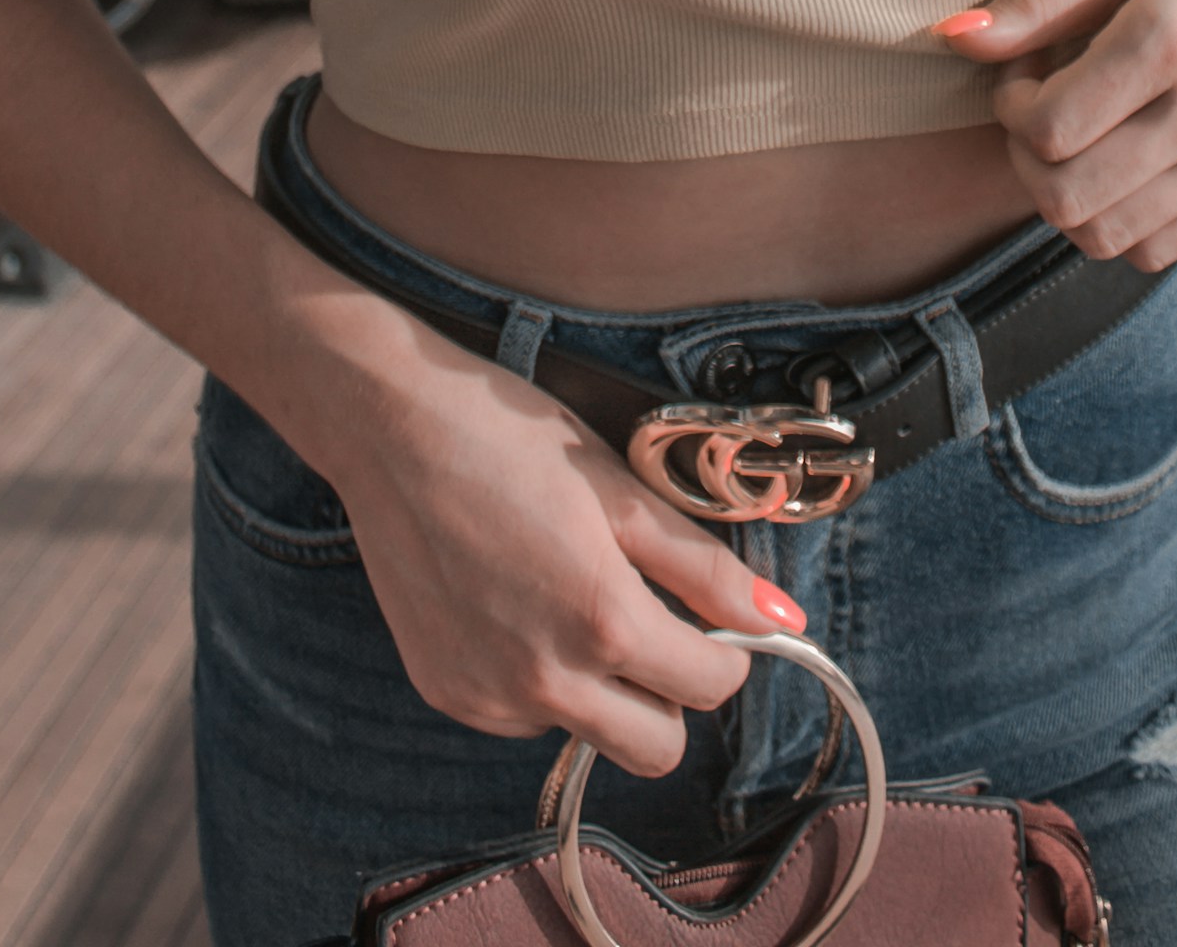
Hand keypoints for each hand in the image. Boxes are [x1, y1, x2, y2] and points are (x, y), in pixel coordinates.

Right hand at [315, 329, 801, 773]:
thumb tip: (785, 619)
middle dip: (673, 695)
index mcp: (602, 620)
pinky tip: (513, 604)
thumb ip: (705, 565)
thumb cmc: (512, 439)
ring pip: (586, 731)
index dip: (727, 651)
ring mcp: (489, 696)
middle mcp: (545, 678)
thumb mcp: (622, 489)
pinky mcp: (447, 694)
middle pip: (656, 749)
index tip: (708, 615)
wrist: (391, 428)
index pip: (711, 689)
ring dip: (601, 688)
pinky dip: (538, 679)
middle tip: (650, 619)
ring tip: (565, 592)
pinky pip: (523, 715)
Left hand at [935, 0, 1176, 271]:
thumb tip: (952, 36)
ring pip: (1104, 235)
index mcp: (1168, 42)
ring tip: (1081, 133)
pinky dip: (1117, 221)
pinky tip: (1120, 162)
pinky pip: (1155, 249)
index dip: (1009, 107)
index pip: (1047, 129)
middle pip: (1064, 196)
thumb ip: (1039, 2)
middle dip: (1025, 158)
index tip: (1023, 70)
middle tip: (1041, 106)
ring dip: (1066, 194)